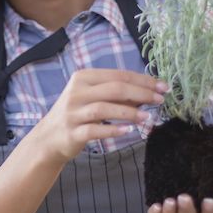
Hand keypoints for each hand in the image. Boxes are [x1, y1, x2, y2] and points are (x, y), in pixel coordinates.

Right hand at [29, 69, 166, 162]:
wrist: (49, 137)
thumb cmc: (77, 114)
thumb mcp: (94, 98)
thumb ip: (116, 94)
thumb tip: (148, 92)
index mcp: (83, 78)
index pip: (118, 75)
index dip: (143, 80)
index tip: (162, 86)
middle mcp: (77, 92)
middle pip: (114, 88)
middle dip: (141, 93)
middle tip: (160, 100)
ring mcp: (73, 112)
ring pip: (104, 108)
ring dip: (129, 112)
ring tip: (148, 117)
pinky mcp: (72, 132)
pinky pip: (95, 130)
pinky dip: (113, 130)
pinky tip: (128, 131)